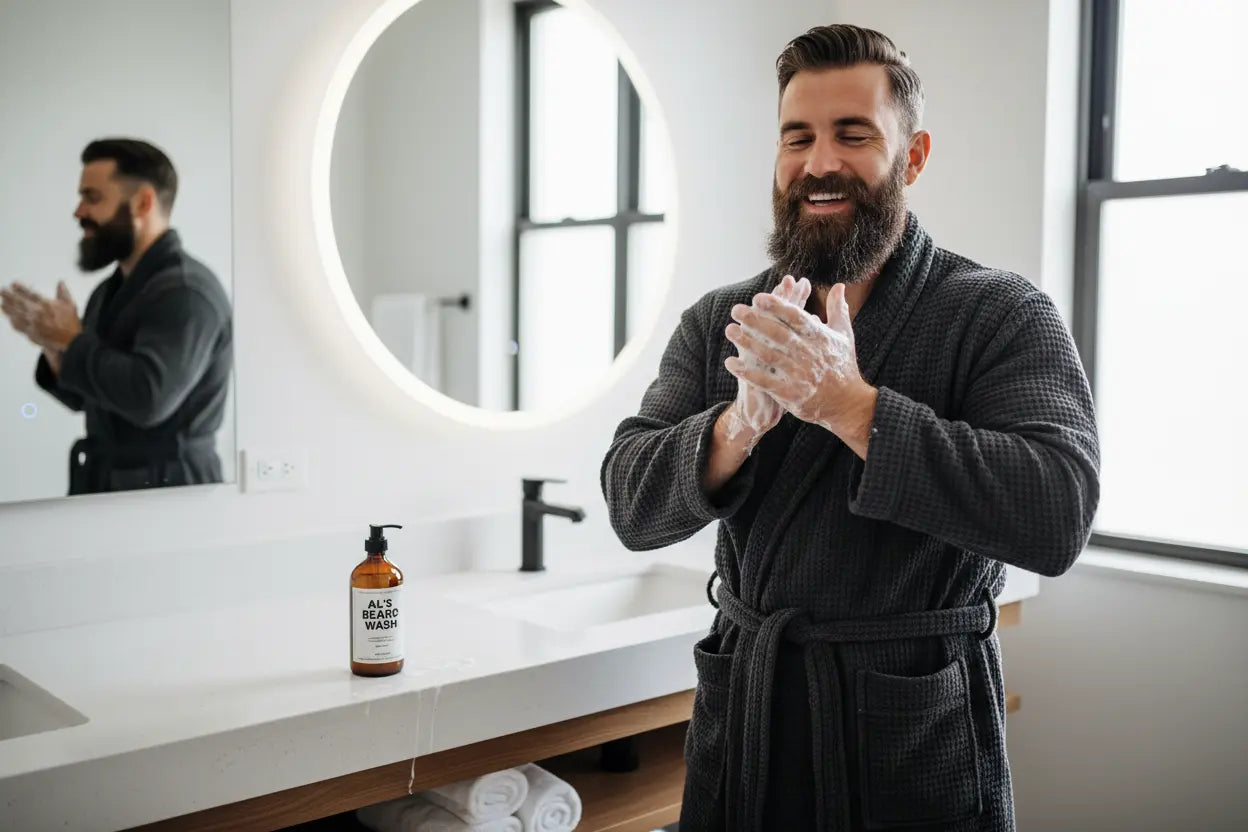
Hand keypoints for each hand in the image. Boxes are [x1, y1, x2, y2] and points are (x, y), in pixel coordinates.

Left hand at [2, 282, 81, 352]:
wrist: (72, 341)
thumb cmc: (71, 324)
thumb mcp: (70, 305)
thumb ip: (63, 292)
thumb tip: (60, 282)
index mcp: (46, 304)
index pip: (30, 293)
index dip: (20, 288)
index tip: (13, 284)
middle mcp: (38, 312)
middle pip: (19, 302)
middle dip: (9, 296)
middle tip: (2, 291)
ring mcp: (33, 323)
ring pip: (16, 313)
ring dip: (8, 308)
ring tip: (2, 303)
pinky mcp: (31, 333)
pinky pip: (18, 326)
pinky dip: (13, 321)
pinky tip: (10, 318)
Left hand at [725, 283, 877, 453]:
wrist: (848, 404)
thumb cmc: (842, 366)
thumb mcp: (844, 336)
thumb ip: (838, 310)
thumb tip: (839, 285)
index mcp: (820, 337)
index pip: (796, 317)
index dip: (777, 307)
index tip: (758, 298)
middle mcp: (809, 354)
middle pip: (779, 334)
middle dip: (756, 321)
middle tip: (736, 310)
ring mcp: (799, 375)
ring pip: (769, 355)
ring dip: (747, 343)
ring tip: (730, 330)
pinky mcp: (791, 393)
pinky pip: (765, 381)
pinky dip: (747, 373)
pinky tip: (731, 362)